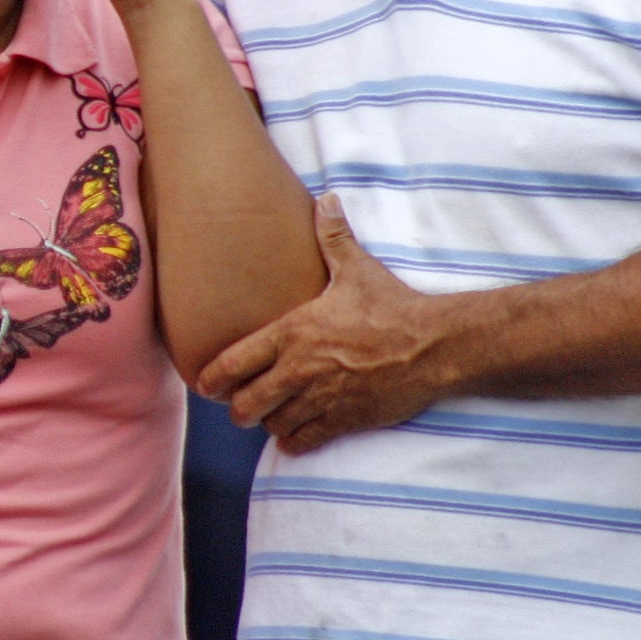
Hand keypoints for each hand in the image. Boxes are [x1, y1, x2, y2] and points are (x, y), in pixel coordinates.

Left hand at [195, 195, 451, 452]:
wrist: (434, 345)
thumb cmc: (392, 305)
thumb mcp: (357, 268)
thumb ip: (333, 237)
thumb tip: (327, 199)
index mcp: (293, 331)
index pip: (233, 362)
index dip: (212, 378)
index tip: (206, 384)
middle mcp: (300, 368)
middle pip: (245, 404)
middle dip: (238, 408)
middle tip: (240, 405)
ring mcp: (321, 397)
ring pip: (273, 424)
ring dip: (270, 422)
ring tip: (274, 413)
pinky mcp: (344, 420)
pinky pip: (303, 440)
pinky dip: (294, 440)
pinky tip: (295, 433)